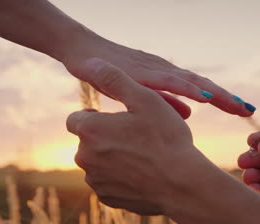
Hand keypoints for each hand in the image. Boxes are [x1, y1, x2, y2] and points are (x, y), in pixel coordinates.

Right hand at [62, 33, 255, 117]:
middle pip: (203, 85)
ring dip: (215, 93)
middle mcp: (167, 71)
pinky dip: (188, 89)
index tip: (243, 112)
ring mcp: (156, 69)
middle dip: (227, 98)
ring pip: (192, 82)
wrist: (83, 51)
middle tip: (249, 110)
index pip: (201, 90)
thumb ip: (165, 102)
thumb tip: (190, 115)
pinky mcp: (142, 71)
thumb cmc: (111, 72)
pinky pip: (168, 81)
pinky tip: (203, 96)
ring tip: (236, 105)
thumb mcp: (142, 93)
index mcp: (168, 78)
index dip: (223, 99)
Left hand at [65, 57, 201, 214]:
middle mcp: (84, 157)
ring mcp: (95, 181)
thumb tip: (95, 61)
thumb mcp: (145, 100)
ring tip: (141, 154)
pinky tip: (142, 172)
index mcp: (90, 129)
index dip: (96, 116)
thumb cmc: (166, 138)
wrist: (183, 184)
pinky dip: (120, 177)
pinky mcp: (107, 199)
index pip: (77, 118)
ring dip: (112, 157)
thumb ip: (116, 79)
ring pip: (98, 163)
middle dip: (105, 137)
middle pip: (87, 142)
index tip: (115, 118)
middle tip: (133, 135)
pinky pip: (108, 183)